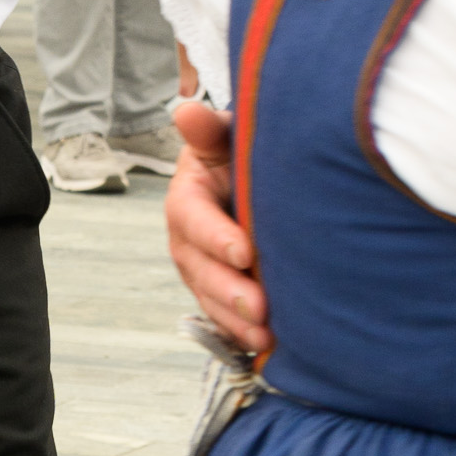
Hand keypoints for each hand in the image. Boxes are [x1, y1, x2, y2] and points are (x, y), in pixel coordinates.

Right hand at [166, 97, 269, 359]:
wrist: (255, 181)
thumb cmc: (242, 153)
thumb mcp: (226, 137)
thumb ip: (210, 130)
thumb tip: (186, 110)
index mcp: (187, 198)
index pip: (193, 219)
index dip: (215, 237)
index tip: (244, 252)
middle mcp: (188, 240)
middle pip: (199, 269)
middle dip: (228, 291)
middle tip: (259, 307)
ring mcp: (202, 270)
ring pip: (210, 299)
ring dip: (235, 321)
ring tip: (265, 336)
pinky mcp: (220, 293)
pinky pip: (225, 318)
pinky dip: (242, 334)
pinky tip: (268, 345)